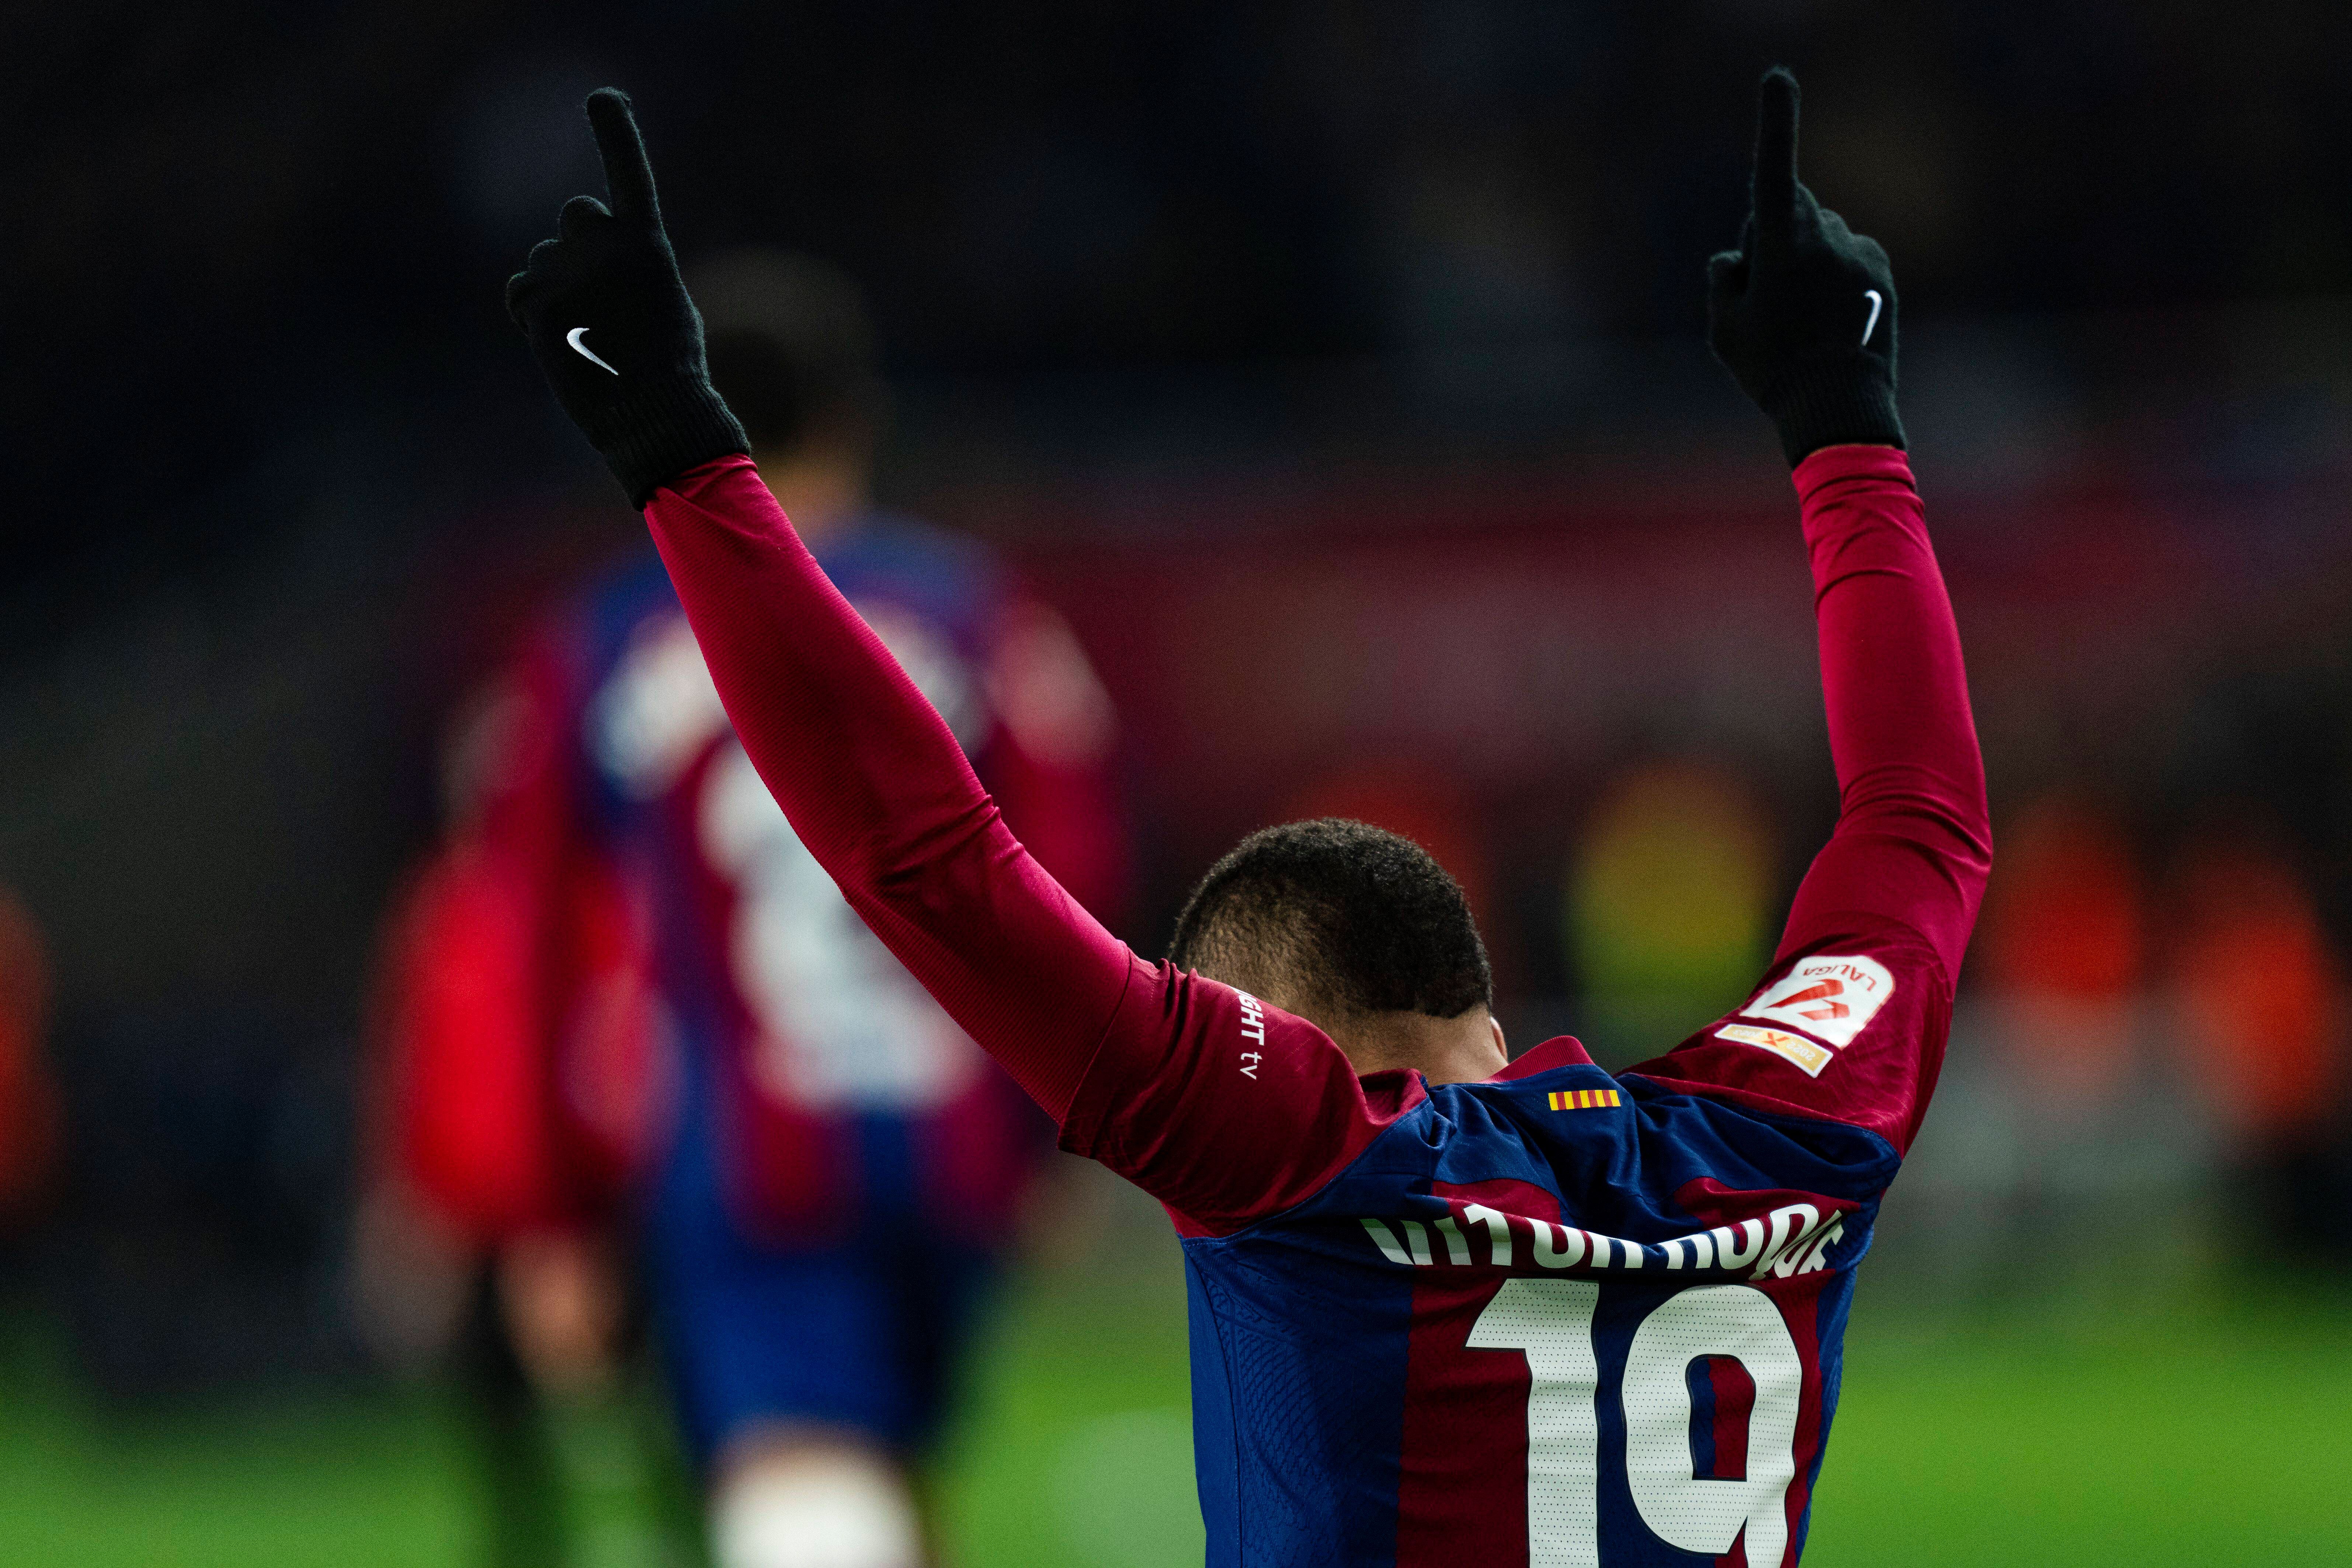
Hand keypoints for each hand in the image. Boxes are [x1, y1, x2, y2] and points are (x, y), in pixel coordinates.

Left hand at [505, 90, 746, 505]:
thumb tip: (595, 262)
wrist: (653, 417)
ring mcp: (568, 274)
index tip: (602, 97)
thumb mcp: (667, 303)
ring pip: (543, 259)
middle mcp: (606, 247)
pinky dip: (533, 313)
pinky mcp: (537, 305)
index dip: (615, 130)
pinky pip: (520, 292)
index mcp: (648, 245)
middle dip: (578, 242)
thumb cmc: (671, 369)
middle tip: (595, 288)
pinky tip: (561, 343)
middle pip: (575, 215)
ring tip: (587, 334)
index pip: (629, 173)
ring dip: (556, 287)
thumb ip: (632, 267)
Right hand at [1707, 69, 1904, 466]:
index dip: (1775, 121)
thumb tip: (1740, 254)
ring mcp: (1857, 250)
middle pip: (1791, 207)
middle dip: (1774, 232)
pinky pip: (1848, 252)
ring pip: (1820, 233)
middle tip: (1765, 295)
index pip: (1773, 171)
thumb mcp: (1724, 328)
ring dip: (1805, 258)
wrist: (1838, 406)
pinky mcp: (1880, 266)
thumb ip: (1725, 276)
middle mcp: (1824, 237)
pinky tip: (1829, 317)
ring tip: (1802, 319)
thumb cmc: (1771, 369)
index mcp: (1781, 246)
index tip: (1778, 77)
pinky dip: (1834, 273)